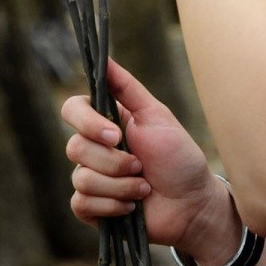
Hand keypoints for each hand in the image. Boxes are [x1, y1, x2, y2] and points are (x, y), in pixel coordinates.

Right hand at [62, 58, 228, 255]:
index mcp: (107, 122)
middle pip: (74, 147)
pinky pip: (82, 204)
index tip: (116, 135)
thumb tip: (104, 58)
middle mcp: (94, 148)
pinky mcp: (92, 207)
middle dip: (114, 162)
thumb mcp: (157, 116)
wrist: (192, 204)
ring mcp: (91, 178)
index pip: (72, 109)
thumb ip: (127, 88)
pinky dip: (111, 206)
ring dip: (119, 186)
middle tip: (142, 166)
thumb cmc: (179, 158)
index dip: (87, 123)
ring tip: (143, 187)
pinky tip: (132, 207)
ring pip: (81, 179)